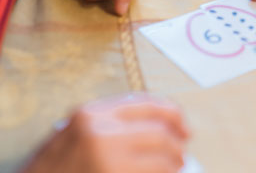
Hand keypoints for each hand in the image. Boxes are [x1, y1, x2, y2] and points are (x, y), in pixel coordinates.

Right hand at [20, 94, 189, 172]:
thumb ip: (113, 120)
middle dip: (177, 144)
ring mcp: (108, 163)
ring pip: (160, 161)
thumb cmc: (55, 164)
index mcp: (94, 113)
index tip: (184, 126)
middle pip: (159, 134)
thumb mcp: (78, 129)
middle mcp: (101, 134)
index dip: (174, 114)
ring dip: (173, 164)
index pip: (149, 104)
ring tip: (175, 166)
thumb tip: (160, 122)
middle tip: (182, 151)